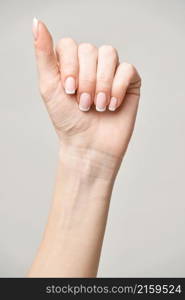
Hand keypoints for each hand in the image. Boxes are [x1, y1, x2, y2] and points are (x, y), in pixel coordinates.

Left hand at [33, 18, 140, 161]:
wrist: (90, 146)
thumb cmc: (68, 120)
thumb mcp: (49, 87)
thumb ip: (44, 55)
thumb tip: (37, 23)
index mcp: (71, 64)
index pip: (70, 45)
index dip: (70, 66)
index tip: (68, 91)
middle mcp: (91, 65)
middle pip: (90, 50)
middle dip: (86, 80)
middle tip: (84, 104)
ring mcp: (111, 72)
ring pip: (109, 55)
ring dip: (101, 83)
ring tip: (98, 105)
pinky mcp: (129, 82)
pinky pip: (127, 69)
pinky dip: (118, 88)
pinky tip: (112, 105)